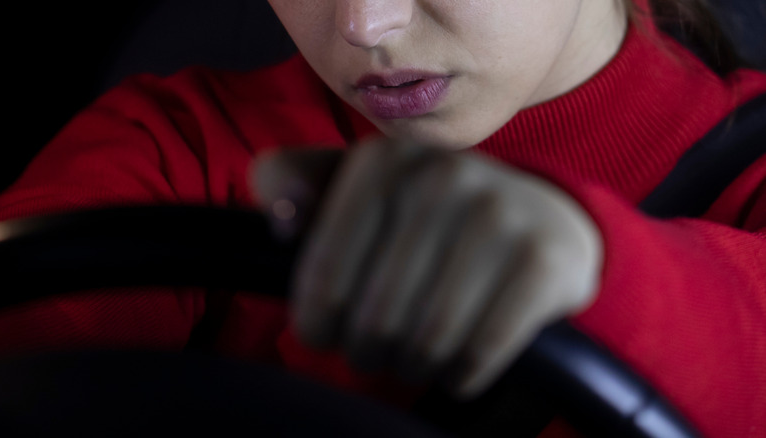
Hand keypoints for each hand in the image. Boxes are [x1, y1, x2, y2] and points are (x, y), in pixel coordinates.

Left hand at [252, 138, 602, 397]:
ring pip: (428, 340)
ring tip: (411, 357)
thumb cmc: (428, 215)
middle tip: (373, 351)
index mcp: (384, 160)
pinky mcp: (544, 259)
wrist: (541, 217)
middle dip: (366, 350)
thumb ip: (295, 182)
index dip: (317, 320)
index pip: (323, 272)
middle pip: (375, 316)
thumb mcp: (360, 186)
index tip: (324, 334)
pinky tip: (456, 365)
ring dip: (413, 366)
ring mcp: (500, 215)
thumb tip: (281, 218)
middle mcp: (442, 175)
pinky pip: (482, 351)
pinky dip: (462, 374)